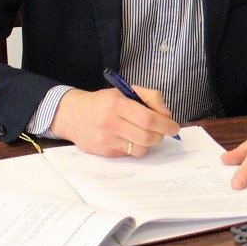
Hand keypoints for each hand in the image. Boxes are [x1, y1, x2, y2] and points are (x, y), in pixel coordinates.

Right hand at [48, 86, 178, 155]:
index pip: (148, 118)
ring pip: (140, 149)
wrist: (72, 115)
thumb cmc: (104, 102)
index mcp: (117, 104)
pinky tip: (130, 138)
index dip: (165, 124)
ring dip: (150, 143)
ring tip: (146, 133)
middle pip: (147, 137)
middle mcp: (110, 123)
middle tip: (163, 131)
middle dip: (161, 135)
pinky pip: (129, 154)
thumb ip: (150, 97)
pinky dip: (136, 147)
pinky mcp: (104, 152)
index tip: (174, 126)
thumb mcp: (126, 91)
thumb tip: (166, 115)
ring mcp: (106, 140)